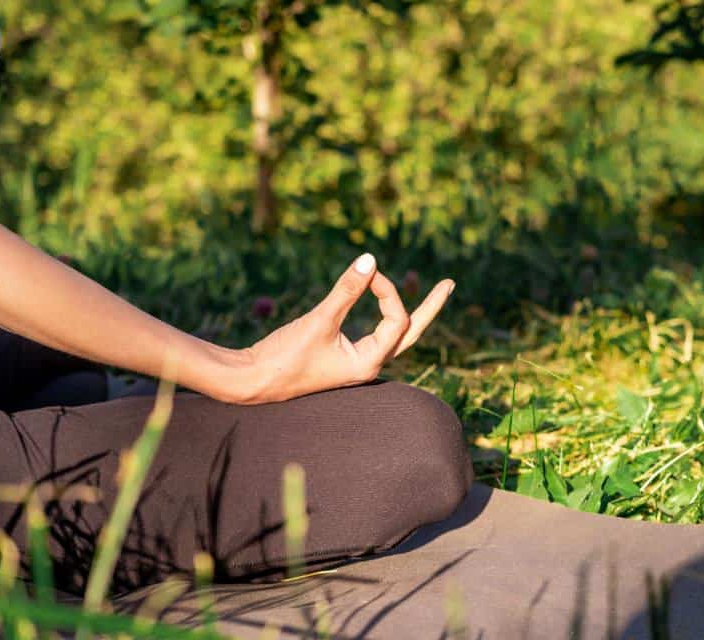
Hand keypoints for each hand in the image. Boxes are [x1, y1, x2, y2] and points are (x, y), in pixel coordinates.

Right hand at [241, 254, 453, 403]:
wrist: (253, 380)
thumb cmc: (285, 356)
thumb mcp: (318, 320)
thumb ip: (346, 290)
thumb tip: (370, 260)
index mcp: (369, 363)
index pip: (397, 321)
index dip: (388, 291)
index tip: (368, 273)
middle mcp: (369, 365)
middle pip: (410, 333)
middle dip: (429, 307)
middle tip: (450, 284)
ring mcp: (357, 363)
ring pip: (394, 335)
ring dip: (412, 313)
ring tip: (433, 296)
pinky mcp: (343, 358)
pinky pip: (376, 335)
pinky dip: (386, 318)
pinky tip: (387, 309)